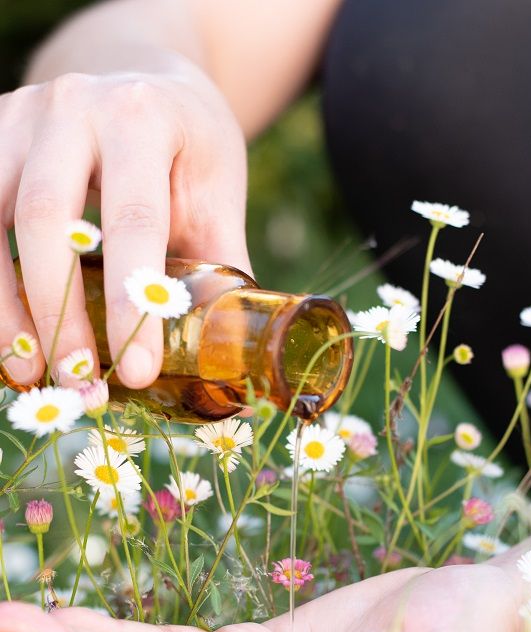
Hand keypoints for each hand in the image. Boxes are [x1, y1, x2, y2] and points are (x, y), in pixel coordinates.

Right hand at [0, 69, 249, 386]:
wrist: (138, 75)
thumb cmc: (186, 146)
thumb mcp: (217, 191)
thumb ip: (220, 264)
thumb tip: (232, 352)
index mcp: (143, 118)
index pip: (134, 221)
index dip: (133, 302)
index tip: (137, 373)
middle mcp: (72, 106)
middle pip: (46, 217)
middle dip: (58, 312)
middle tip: (76, 381)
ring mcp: (20, 116)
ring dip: (5, 305)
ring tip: (30, 370)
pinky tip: (5, 328)